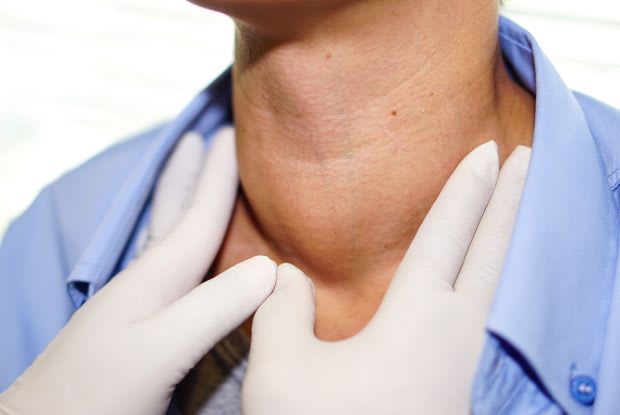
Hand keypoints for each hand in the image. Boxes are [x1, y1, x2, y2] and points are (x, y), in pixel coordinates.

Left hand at [0, 128, 276, 414]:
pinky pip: (173, 265)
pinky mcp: (141, 323)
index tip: (232, 133)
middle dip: (194, 174)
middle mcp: (148, 279)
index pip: (198, 213)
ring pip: (171, 235)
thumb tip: (269, 268)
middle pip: (177, 213)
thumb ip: (212, 309)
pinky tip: (186, 250)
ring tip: (193, 173)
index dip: (219, 175)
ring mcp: (141, 300)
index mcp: (156, 276)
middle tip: (207, 136)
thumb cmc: (97, 393)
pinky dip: (183, 241)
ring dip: (185, 200)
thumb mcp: (159, 351)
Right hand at [242, 141, 530, 414]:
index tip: (490, 150)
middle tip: (531, 155)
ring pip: (496, 284)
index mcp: (418, 319)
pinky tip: (477, 288)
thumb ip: (282, 311)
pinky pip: (483, 316)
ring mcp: (464, 366)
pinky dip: (489, 281)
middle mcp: (455, 335)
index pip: (448, 233)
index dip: (467, 188)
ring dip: (506, 239)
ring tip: (511, 212)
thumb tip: (289, 277)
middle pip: (494, 250)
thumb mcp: (282, 371)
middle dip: (512, 199)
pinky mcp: (457, 391)